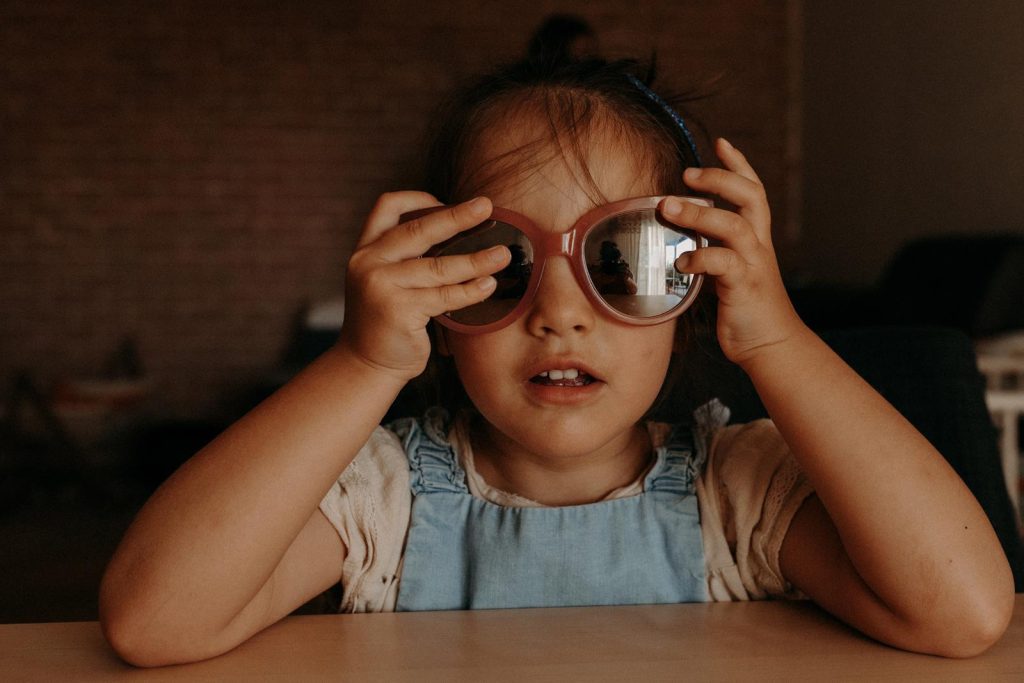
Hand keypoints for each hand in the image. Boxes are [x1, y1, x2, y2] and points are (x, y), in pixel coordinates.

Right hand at [338, 192, 510, 380]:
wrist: (366, 365)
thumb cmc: (386, 323)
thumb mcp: (384, 281)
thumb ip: (405, 258)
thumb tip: (458, 234)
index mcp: (366, 250)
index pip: (387, 207)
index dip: (418, 198)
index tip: (446, 202)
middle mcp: (369, 262)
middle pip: (419, 229)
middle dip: (457, 217)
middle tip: (486, 206)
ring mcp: (381, 286)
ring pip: (438, 266)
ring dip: (476, 259)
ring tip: (502, 255)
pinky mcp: (397, 310)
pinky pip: (444, 296)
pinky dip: (470, 290)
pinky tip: (488, 285)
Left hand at [659, 138, 804, 366]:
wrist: (769, 345)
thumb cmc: (744, 309)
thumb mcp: (728, 273)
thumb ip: (712, 251)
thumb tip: (679, 239)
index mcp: (755, 238)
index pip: (753, 190)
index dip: (739, 164)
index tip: (720, 142)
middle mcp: (758, 245)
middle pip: (749, 196)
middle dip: (720, 178)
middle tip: (687, 172)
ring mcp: (753, 264)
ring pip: (733, 225)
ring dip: (699, 213)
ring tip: (669, 208)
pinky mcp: (744, 287)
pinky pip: (724, 264)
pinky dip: (700, 258)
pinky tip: (681, 260)